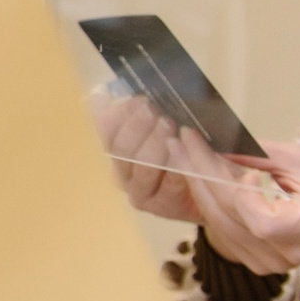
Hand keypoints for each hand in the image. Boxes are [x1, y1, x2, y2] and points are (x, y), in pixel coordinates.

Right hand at [94, 92, 214, 221]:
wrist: (202, 188)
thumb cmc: (173, 153)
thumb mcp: (151, 129)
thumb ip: (125, 111)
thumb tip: (97, 93)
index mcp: (112, 153)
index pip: (106, 133)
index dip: (120, 115)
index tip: (138, 100)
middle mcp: (120, 176)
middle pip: (121, 151)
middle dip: (137, 128)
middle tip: (155, 111)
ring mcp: (141, 194)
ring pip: (143, 168)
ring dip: (155, 145)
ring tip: (170, 126)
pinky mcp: (164, 206)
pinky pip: (170, 185)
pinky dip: (177, 166)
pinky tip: (183, 150)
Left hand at [193, 140, 299, 280]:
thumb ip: (263, 155)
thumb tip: (221, 143)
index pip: (256, 217)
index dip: (236, 188)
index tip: (222, 154)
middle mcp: (285, 253)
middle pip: (228, 214)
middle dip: (199, 171)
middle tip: (181, 139)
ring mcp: (268, 264)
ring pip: (218, 221)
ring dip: (198, 184)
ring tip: (184, 151)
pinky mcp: (257, 264)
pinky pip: (222, 230)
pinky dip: (210, 201)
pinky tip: (201, 175)